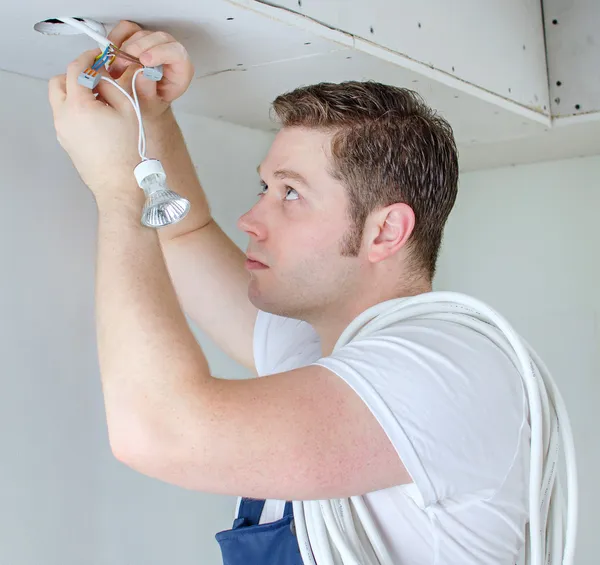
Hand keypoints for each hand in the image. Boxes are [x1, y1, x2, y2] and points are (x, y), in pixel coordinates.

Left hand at [49, 49, 141, 197]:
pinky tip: (98, 118)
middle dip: (76, 75)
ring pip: (60, 100)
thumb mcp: (129, 111)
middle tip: (96, 77)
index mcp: (79, 106)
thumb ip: (114, 87)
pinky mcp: (66, 141)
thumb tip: (106, 77)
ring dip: (76, 93)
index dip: (88, 58)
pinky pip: (66, 117)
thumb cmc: (126, 155)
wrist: (119, 185)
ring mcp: (62, 130)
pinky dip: (77, 109)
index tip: (98, 57)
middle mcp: (64, 116)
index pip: (76, 69)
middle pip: (59, 82)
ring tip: (100, 100)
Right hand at [105, 21, 194, 117]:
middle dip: (138, 49)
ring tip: (117, 68)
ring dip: (125, 48)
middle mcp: (170, 52)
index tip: (144, 60)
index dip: (160, 53)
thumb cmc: (151, 103)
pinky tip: (112, 55)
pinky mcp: (139, 37)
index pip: (177, 53)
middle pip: (158, 38)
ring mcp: (154, 43)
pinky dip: (116, 39)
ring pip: (141, 33)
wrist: (143, 102)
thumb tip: (141, 72)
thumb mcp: (150, 105)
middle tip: (123, 64)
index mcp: (180, 70)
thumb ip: (147, 91)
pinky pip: (126, 29)